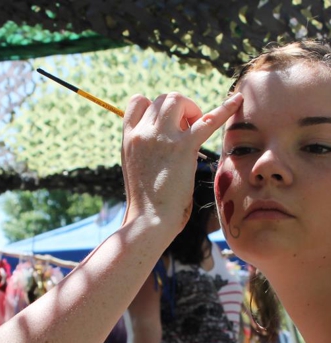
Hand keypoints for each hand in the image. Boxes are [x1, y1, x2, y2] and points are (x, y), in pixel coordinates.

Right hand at [121, 92, 242, 243]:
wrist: (148, 219)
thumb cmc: (145, 202)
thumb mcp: (135, 168)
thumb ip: (144, 150)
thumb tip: (162, 143)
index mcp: (129, 139)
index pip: (137, 102)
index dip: (154, 107)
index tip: (166, 123)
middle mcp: (142, 134)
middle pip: (162, 99)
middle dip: (178, 109)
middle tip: (187, 130)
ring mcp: (161, 138)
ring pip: (178, 100)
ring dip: (192, 109)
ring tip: (197, 129)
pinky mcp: (182, 147)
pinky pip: (207, 120)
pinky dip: (224, 109)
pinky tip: (237, 101)